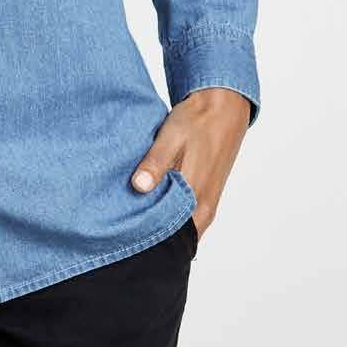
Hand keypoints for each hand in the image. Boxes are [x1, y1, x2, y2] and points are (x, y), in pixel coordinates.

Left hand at [129, 87, 251, 241]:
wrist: (223, 110)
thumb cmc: (197, 122)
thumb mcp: (172, 137)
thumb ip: (156, 164)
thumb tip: (139, 186)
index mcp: (196, 197)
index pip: (170, 235)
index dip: (146, 236)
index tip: (124, 231)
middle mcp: (203, 208)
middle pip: (174, 235)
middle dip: (150, 232)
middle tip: (124, 223)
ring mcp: (206, 204)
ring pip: (180, 227)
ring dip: (159, 221)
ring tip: (133, 213)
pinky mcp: (205, 197)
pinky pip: (185, 216)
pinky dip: (169, 212)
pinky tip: (150, 201)